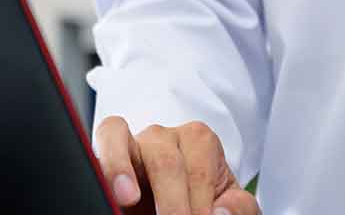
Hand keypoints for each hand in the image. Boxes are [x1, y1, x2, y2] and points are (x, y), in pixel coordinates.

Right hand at [93, 116, 259, 214]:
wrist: (184, 204)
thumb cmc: (206, 202)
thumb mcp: (230, 206)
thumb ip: (238, 208)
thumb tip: (219, 213)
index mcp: (199, 142)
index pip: (199, 174)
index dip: (200, 208)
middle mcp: (164, 136)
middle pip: (166, 163)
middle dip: (172, 205)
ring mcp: (134, 141)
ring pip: (124, 138)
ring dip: (124, 171)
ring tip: (130, 200)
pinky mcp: (109, 152)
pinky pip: (106, 138)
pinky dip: (109, 161)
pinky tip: (119, 192)